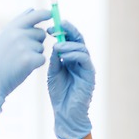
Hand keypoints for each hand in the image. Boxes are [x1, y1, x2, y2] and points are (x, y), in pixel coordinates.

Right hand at [0, 8, 51, 113]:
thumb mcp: (2, 38)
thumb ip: (17, 23)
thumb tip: (32, 9)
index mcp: (12, 28)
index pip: (34, 15)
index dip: (44, 14)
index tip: (50, 14)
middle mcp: (18, 35)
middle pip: (41, 33)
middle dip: (37, 42)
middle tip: (23, 53)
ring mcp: (24, 47)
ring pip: (42, 47)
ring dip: (35, 54)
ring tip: (20, 61)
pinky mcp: (30, 59)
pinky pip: (42, 59)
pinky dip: (36, 65)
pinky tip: (24, 68)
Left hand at [47, 21, 94, 138]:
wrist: (65, 113)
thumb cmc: (59, 94)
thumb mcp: (53, 74)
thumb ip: (55, 60)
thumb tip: (55, 44)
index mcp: (70, 58)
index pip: (69, 40)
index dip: (61, 31)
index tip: (48, 29)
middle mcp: (80, 60)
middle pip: (78, 39)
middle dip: (68, 30)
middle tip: (57, 26)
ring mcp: (85, 66)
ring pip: (81, 47)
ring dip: (68, 44)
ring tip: (56, 45)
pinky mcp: (89, 74)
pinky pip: (84, 59)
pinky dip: (74, 54)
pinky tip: (64, 55)